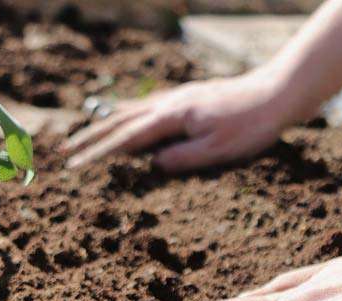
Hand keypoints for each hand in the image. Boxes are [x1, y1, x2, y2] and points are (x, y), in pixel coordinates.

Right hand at [63, 74, 300, 171]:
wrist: (276, 93)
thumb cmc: (251, 125)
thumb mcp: (218, 150)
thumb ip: (183, 158)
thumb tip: (153, 165)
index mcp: (173, 118)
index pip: (127, 139)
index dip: (99, 154)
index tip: (76, 166)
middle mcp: (170, 104)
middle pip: (120, 122)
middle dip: (91, 138)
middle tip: (65, 152)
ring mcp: (177, 98)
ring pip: (131, 111)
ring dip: (104, 125)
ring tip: (84, 136)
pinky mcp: (187, 98)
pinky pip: (147, 105)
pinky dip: (127, 113)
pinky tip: (124, 116)